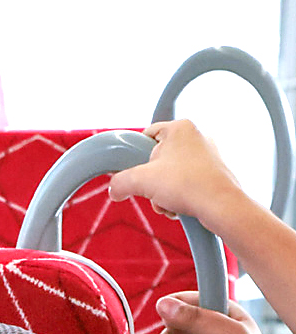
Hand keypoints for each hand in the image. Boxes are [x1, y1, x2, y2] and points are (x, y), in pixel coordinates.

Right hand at [107, 119, 245, 228]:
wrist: (220, 205)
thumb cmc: (187, 185)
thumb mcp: (140, 181)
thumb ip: (120, 182)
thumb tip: (114, 189)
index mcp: (179, 128)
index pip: (145, 135)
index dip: (133, 155)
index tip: (132, 170)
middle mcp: (196, 135)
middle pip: (156, 158)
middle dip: (150, 180)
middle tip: (152, 190)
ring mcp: (207, 153)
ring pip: (169, 173)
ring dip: (162, 191)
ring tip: (168, 201)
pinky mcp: (212, 170)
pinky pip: (184, 181)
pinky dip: (177, 195)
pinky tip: (179, 205)